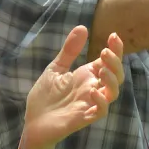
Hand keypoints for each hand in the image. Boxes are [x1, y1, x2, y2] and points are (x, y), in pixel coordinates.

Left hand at [23, 26, 123, 148]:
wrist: (32, 122)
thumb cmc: (45, 97)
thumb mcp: (56, 68)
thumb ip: (69, 51)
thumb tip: (82, 27)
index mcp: (87, 76)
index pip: (109, 62)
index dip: (116, 50)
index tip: (114, 36)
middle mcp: (92, 88)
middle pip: (116, 76)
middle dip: (115, 63)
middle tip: (104, 52)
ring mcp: (89, 103)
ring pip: (113, 93)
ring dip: (112, 80)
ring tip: (101, 69)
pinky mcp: (83, 117)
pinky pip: (101, 111)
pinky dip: (101, 101)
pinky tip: (92, 91)